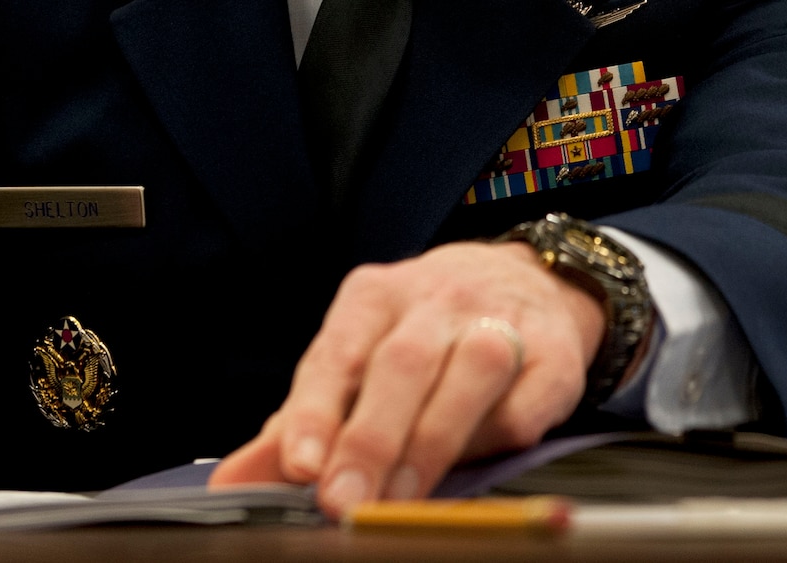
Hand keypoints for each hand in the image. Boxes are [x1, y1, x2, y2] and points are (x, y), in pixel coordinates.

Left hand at [208, 241, 603, 515]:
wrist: (528, 283)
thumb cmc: (423, 335)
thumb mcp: (356, 362)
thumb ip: (298, 425)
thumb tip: (231, 484)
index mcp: (373, 297)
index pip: (337, 352)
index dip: (317, 410)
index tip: (301, 465)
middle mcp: (436, 298)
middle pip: (400, 364)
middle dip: (371, 439)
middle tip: (345, 503)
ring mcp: (500, 319)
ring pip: (470, 369)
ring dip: (433, 441)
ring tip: (403, 498)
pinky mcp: (555, 353)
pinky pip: (529, 398)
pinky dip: (504, 432)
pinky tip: (482, 458)